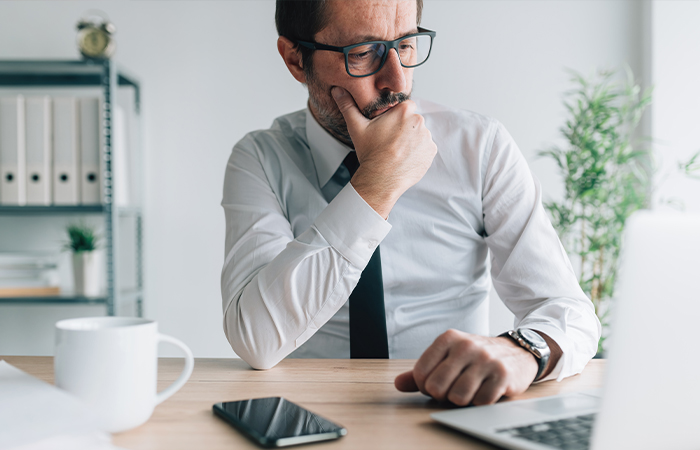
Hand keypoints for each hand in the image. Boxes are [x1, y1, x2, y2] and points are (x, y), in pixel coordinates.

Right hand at [331, 87, 436, 217]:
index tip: (387, 127)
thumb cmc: (370, 153)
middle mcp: (419, 121)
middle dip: (403, 128)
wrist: (381, 180)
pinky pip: (425, 147)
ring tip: (397, 151)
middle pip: (412, 120)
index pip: (404, 106)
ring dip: (411, 140)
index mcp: (404, 111)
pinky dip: (417, 152)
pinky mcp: (431, 152)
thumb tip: (337, 90)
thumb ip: (348, 106)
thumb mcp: (357, 127)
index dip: (395, 116)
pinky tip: (404, 158)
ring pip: (419, 134)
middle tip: (390, 141)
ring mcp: (427, 137)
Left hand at [394, 329, 538, 405]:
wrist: (517, 352)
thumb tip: (398, 384)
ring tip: (470, 388)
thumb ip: (421, 371)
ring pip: (458, 397)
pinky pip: (480, 402)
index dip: (426, 386)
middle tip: (454, 387)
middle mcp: (466, 346)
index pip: (420, 374)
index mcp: (448, 339)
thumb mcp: (447, 356)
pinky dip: (481, 401)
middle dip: (443, 394)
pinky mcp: (503, 375)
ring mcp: (485, 359)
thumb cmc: (475, 357)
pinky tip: (486, 389)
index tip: (438, 382)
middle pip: (436, 388)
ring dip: (463, 399)